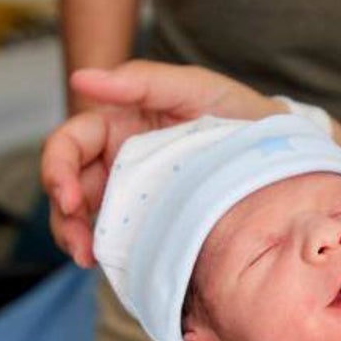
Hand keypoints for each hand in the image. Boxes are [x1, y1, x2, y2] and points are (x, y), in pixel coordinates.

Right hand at [41, 61, 283, 265]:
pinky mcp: (153, 220)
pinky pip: (118, 237)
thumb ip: (142, 82)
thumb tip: (81, 78)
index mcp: (121, 122)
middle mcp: (120, 158)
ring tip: (86, 258)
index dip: (57, 169)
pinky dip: (105, 250)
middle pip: (69, 185)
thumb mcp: (195, 87)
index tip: (69, 198)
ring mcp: (135, 192)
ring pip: (86, 216)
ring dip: (75, 237)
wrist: (282, 152)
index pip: (70, 144)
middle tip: (77, 242)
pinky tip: (106, 263)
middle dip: (63, 213)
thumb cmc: (237, 110)